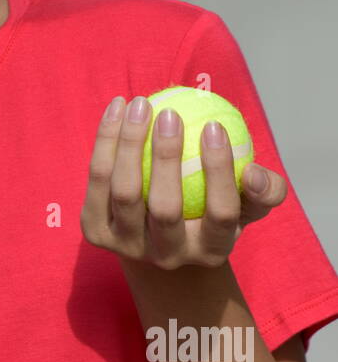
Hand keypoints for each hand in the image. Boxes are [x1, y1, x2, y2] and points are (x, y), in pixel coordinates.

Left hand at [80, 95, 287, 269]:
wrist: (160, 237)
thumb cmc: (212, 209)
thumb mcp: (248, 204)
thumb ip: (265, 190)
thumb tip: (254, 171)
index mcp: (210, 251)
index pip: (220, 213)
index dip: (220, 170)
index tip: (214, 125)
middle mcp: (166, 257)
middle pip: (165, 208)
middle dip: (167, 157)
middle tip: (170, 113)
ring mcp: (127, 247)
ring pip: (124, 192)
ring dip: (129, 143)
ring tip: (141, 104)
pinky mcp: (96, 232)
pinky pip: (98, 180)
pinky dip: (106, 140)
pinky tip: (118, 108)